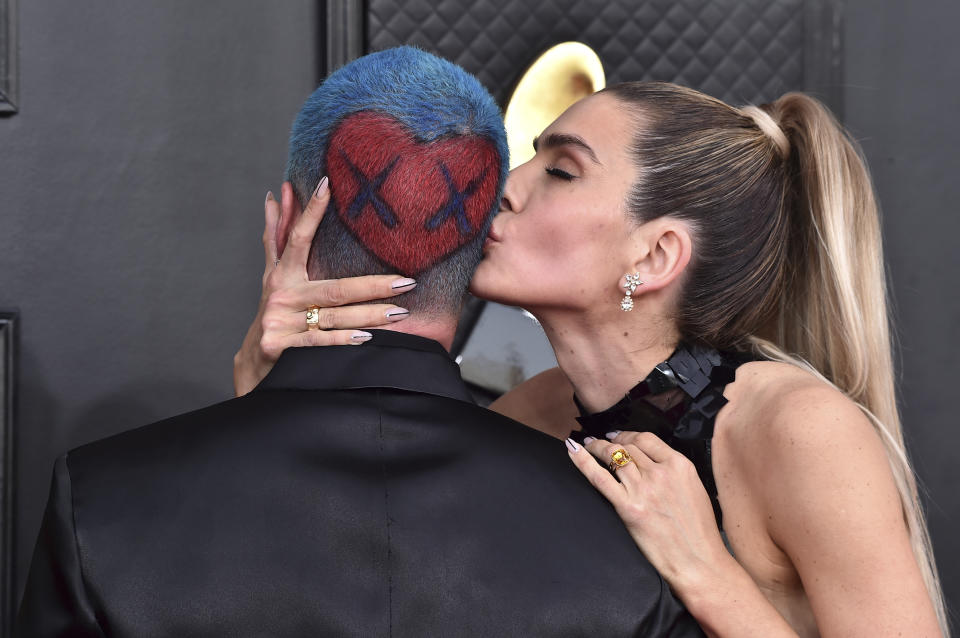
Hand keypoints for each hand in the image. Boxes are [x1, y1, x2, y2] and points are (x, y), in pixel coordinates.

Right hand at [233, 177, 415, 395]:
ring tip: (400, 312)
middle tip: (407, 282)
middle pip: (335, 288)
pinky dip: (344, 340)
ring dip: (370, 314)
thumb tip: (275, 195)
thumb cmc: (274, 310)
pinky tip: (368, 337)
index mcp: (281, 274)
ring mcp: (280, 321)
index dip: (311, 211)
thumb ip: (276, 235)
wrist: (254, 362)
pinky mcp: (281, 346)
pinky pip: (320, 341)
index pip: (299, 237)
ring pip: (334, 316)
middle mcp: (281, 294)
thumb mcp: (272, 274)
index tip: (327, 185)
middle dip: (374, 285)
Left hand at [566, 431, 735, 595]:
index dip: (627, 434)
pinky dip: (582, 461)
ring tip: (587, 445)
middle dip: (609, 441)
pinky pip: (599, 477)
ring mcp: (643, 489)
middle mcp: (660, 473)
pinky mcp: (628, 507)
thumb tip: (651, 463)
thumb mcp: (693, 490)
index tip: (617, 436)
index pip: (646, 438)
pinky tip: (573, 451)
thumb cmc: (698, 532)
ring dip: (595, 447)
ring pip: (612, 455)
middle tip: (598, 441)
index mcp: (680, 466)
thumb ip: (673, 472)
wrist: (698, 561)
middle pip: (627, 446)